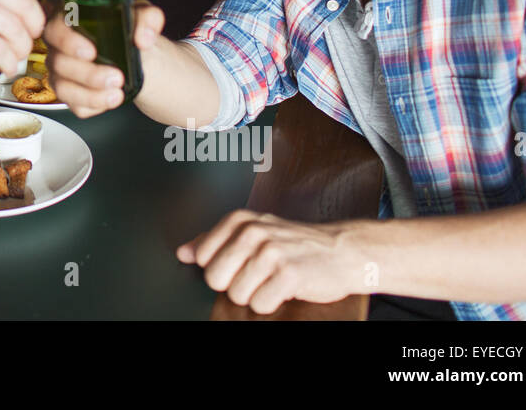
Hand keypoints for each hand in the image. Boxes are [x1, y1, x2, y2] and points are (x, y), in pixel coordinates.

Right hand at [45, 0, 164, 117]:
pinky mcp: (71, 93)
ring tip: (117, 94)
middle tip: (115, 77)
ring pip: (63, 87)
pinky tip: (110, 99)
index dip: (67, 41)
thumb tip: (143, 38)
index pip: (55, 28)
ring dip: (90, 95)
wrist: (142, 59)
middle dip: (87, 73)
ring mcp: (63, 71)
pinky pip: (75, 105)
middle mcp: (61, 47)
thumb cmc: (132, 33)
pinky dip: (93, 105)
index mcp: (70, 21)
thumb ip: (148, 18)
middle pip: (57, 61)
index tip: (91, 52)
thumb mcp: (144, 16)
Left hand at [176, 210, 365, 313]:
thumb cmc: (295, 243)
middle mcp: (252, 232)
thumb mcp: (253, 232)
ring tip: (273, 280)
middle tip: (257, 275)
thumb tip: (183, 252)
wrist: (342, 250)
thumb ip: (215, 241)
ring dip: (256, 294)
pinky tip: (285, 289)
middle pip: (215, 278)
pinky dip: (272, 303)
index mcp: (239, 220)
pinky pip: (260, 304)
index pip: (203, 258)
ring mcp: (271, 252)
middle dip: (235, 285)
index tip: (242, 263)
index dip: (222, 268)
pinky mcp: (289, 274)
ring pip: (237, 294)